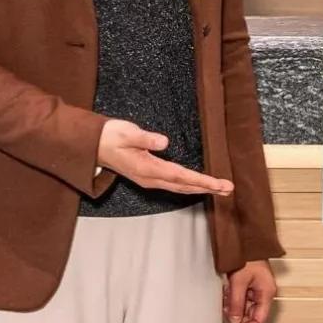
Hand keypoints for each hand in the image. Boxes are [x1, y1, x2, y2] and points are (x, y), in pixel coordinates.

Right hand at [97, 118, 233, 196]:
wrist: (93, 145)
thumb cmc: (111, 136)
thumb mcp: (127, 132)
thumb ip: (145, 138)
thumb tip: (164, 142)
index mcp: (148, 168)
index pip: (181, 176)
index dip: (202, 180)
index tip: (219, 184)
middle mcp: (150, 178)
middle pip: (184, 186)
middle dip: (207, 188)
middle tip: (228, 188)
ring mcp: (149, 179)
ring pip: (180, 187)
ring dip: (200, 188)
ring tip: (220, 189)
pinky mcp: (148, 176)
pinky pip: (173, 184)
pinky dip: (189, 186)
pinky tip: (198, 185)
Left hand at [223, 260, 276, 322]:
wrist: (246, 242)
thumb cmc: (247, 258)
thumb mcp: (239, 282)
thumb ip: (236, 303)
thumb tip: (234, 321)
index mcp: (267, 294)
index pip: (259, 320)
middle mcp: (264, 294)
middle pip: (251, 315)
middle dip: (236, 315)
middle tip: (224, 310)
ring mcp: (257, 290)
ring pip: (244, 308)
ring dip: (233, 306)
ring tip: (225, 297)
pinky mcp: (250, 286)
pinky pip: (241, 299)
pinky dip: (232, 299)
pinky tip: (226, 292)